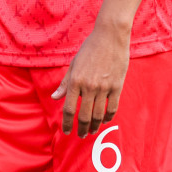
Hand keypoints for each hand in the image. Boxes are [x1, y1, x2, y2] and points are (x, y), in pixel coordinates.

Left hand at [52, 21, 129, 136]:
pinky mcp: (117, 86)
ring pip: (98, 115)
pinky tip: (105, 120)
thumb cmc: (90, 48)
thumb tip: (55, 98)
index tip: (67, 132)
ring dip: (94, 126)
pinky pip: (112, 108)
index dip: (67, 124)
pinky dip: (108, 117)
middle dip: (81, 129)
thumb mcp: (73, 64)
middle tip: (81, 135)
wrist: (110, 36)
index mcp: (75, 81)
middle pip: (84, 116)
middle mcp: (88, 87)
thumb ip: (65, 83)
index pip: (69, 109)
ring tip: (92, 131)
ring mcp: (103, 87)